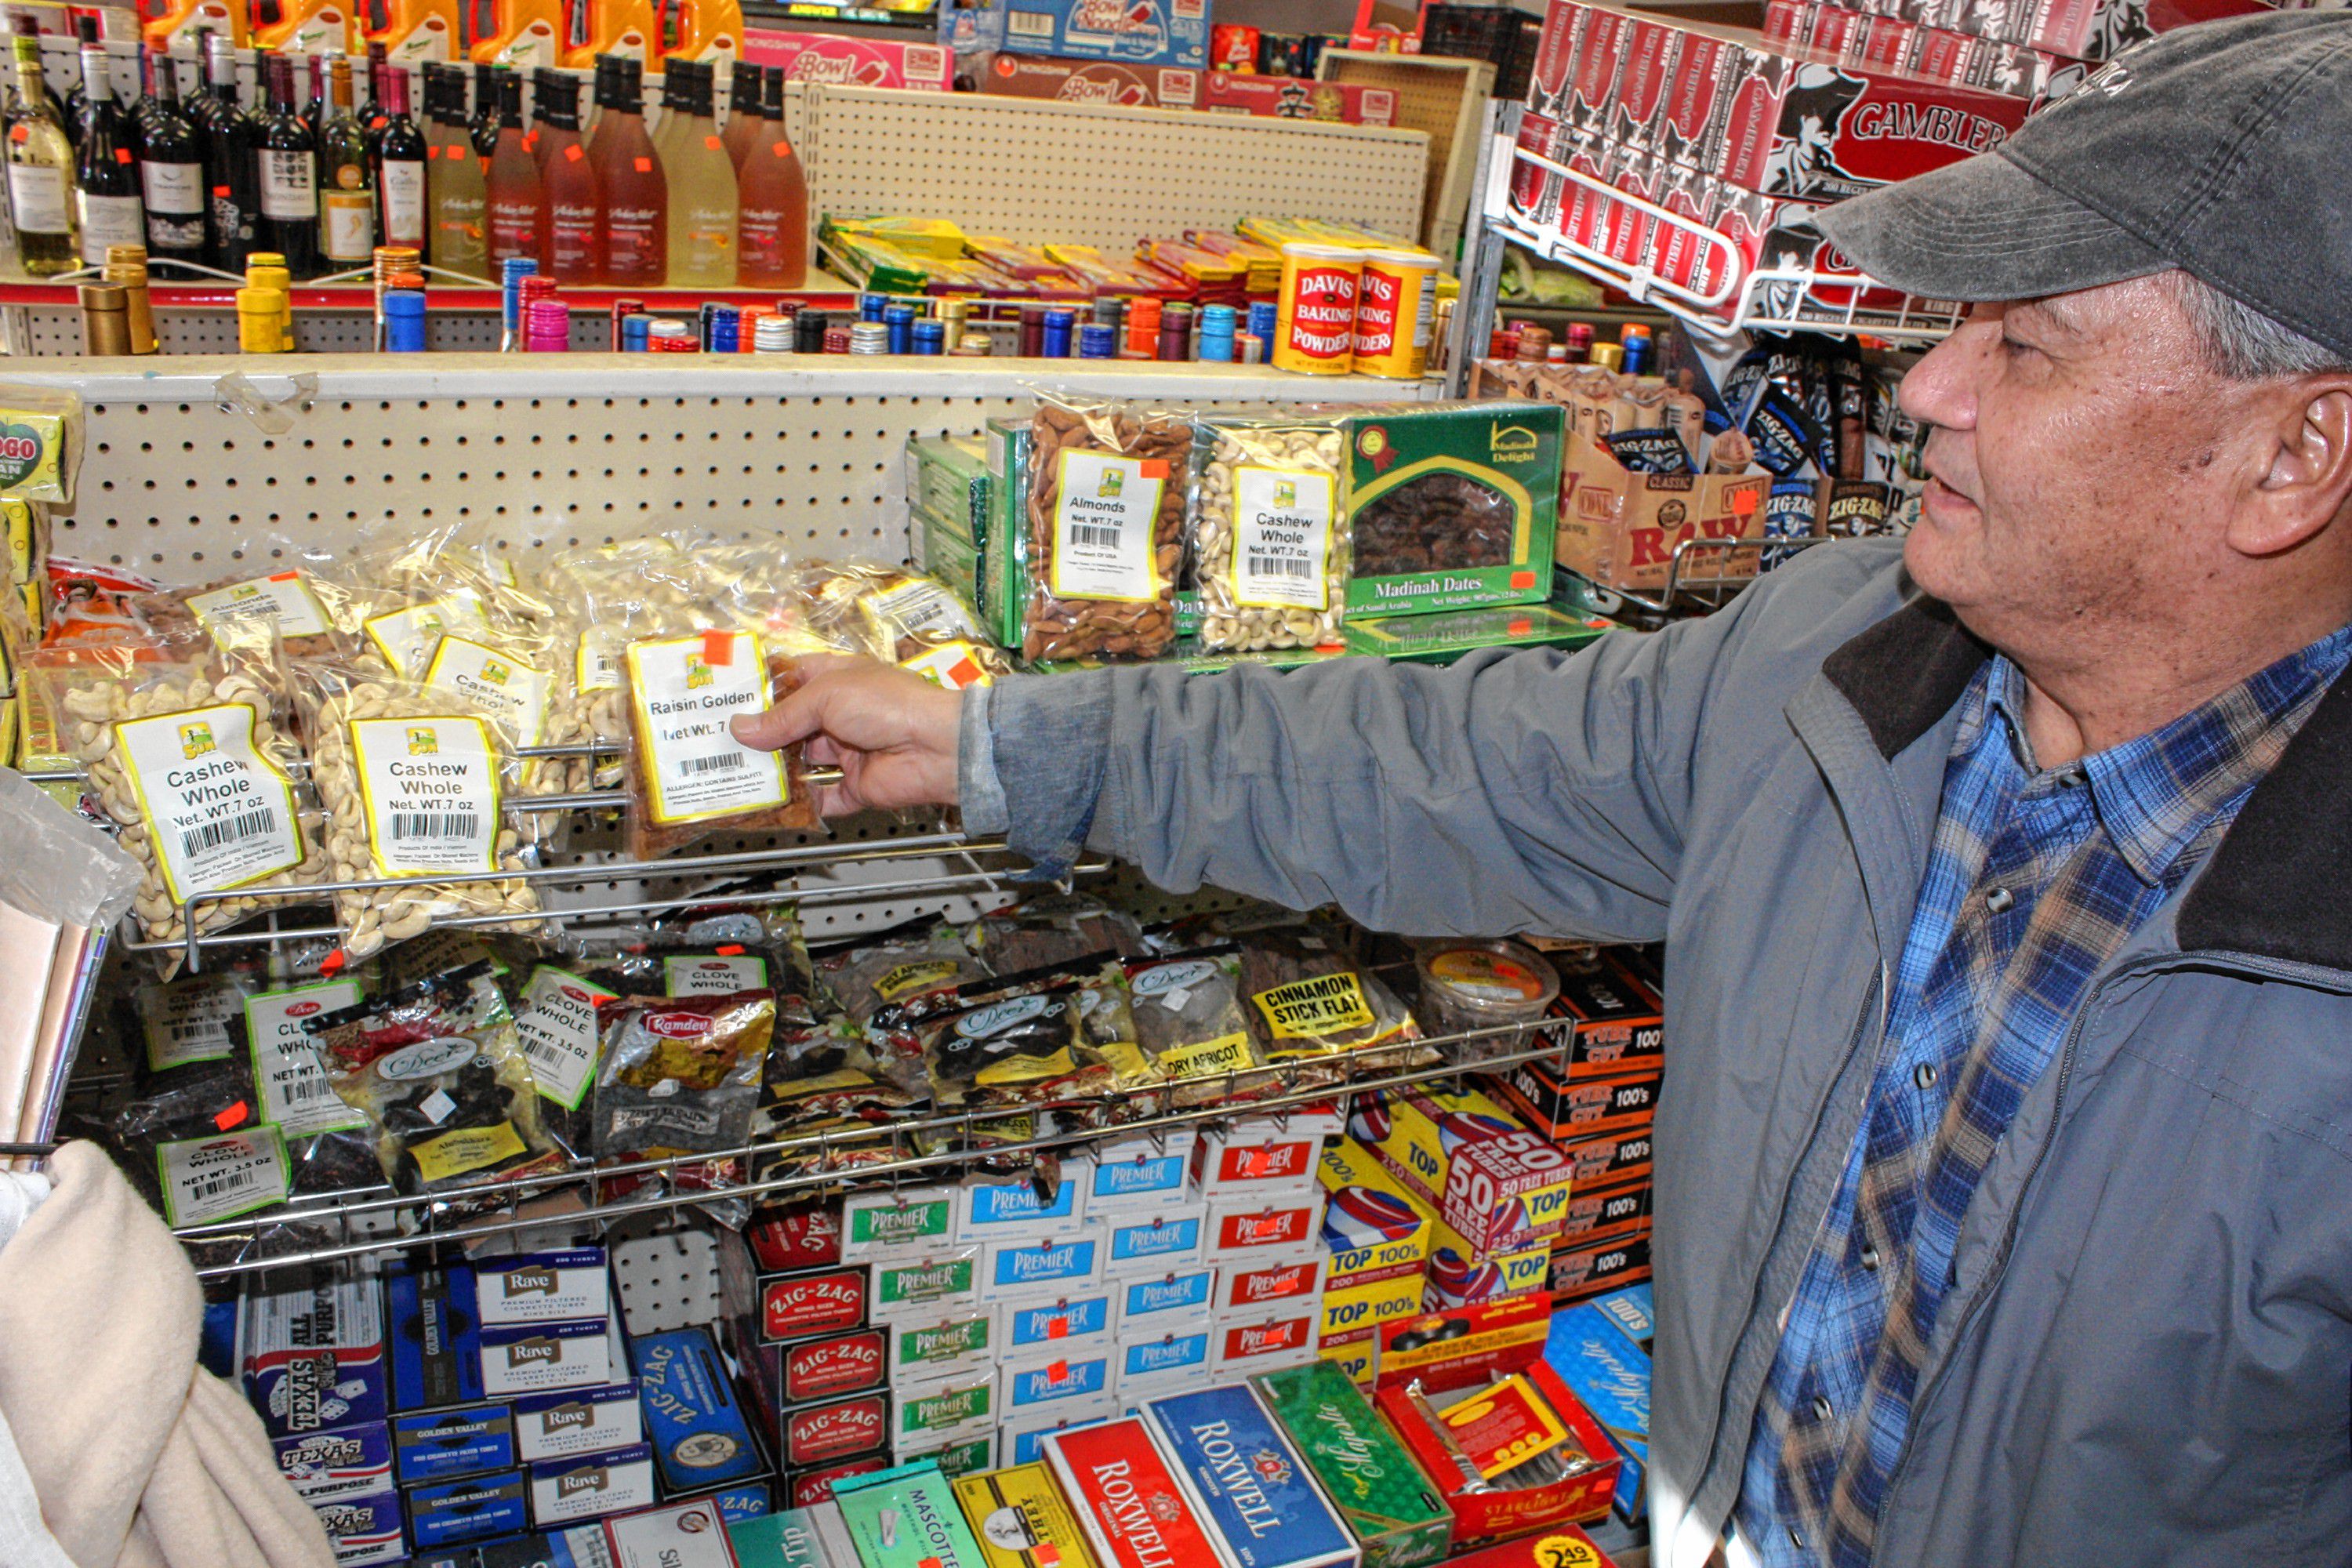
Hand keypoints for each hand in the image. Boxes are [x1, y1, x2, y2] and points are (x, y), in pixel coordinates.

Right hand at [729, 654, 964, 816]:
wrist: (938, 747)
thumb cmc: (889, 704)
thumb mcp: (827, 696)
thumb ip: (783, 716)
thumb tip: (741, 729)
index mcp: (838, 680)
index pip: (795, 679)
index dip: (764, 688)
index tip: (728, 699)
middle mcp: (842, 714)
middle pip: (792, 725)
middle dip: (760, 735)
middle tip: (721, 743)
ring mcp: (849, 752)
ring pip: (803, 764)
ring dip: (774, 771)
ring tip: (734, 774)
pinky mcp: (857, 786)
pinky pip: (825, 799)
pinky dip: (802, 804)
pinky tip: (772, 806)